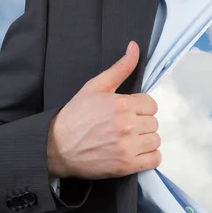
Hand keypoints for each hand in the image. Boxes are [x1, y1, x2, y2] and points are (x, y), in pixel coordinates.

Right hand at [47, 41, 161, 178]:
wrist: (56, 147)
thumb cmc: (75, 116)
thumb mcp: (95, 87)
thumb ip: (120, 68)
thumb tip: (135, 47)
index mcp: (122, 104)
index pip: (151, 105)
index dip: (140, 108)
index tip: (127, 113)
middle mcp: (128, 125)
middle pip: (154, 123)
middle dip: (141, 124)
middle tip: (123, 128)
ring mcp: (128, 146)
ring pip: (156, 140)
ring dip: (145, 141)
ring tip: (128, 141)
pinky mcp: (127, 165)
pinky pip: (155, 159)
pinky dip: (149, 157)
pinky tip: (134, 153)